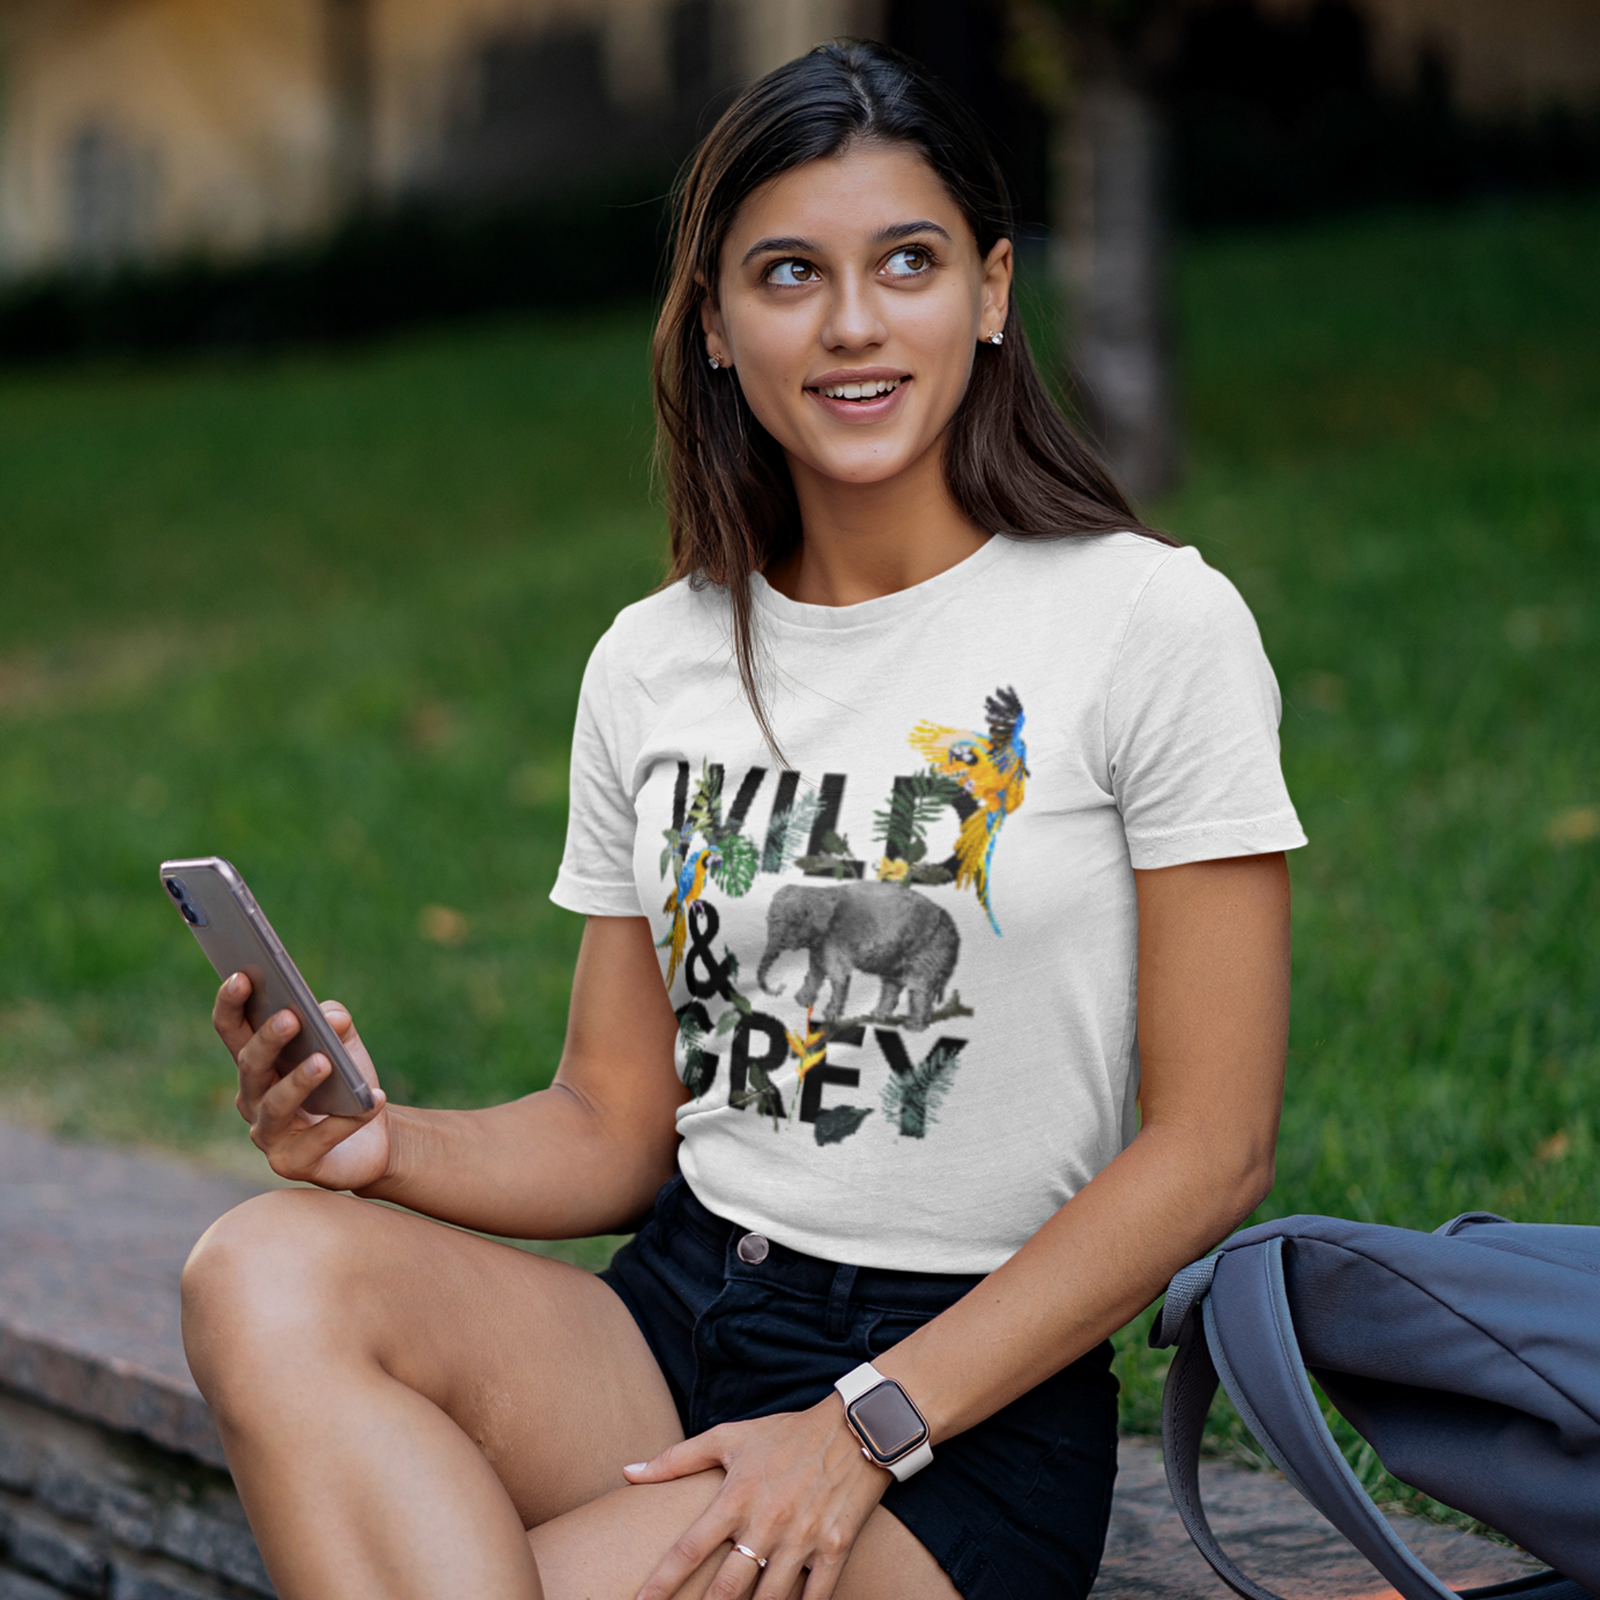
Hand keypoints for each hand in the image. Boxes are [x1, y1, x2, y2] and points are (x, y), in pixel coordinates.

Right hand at [213, 972, 389, 1190]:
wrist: (372, 1137)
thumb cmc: (346, 1082)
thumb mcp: (345, 1044)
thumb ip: (335, 1023)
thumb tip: (331, 1017)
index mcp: (256, 1061)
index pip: (232, 1029)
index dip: (231, 1003)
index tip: (242, 974)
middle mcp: (251, 1097)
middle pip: (250, 1065)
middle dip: (268, 1039)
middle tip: (291, 1017)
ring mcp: (267, 1134)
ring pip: (275, 1105)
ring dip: (300, 1081)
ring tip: (326, 1062)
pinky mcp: (292, 1162)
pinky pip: (316, 1140)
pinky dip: (345, 1121)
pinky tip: (373, 1102)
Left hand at [624, 1396, 888, 1599]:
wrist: (856, 1427)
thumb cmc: (786, 1434)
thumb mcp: (730, 1437)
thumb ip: (677, 1459)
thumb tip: (628, 1473)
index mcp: (737, 1496)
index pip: (689, 1548)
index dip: (661, 1582)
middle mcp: (767, 1522)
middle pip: (727, 1588)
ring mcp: (803, 1538)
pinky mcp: (836, 1548)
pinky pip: (817, 1597)